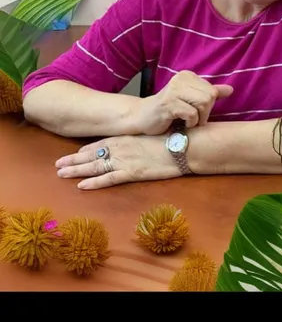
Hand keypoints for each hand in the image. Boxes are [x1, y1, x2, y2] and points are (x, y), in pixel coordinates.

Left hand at [55, 134, 179, 189]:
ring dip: (76, 170)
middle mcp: (122, 147)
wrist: (185, 146)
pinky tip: (81, 185)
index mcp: (127, 137)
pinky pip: (108, 179)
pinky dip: (94, 182)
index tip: (74, 153)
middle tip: (57, 164)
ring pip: (95, 166)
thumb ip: (141, 139)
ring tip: (61, 174)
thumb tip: (138, 142)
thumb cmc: (174, 139)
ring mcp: (126, 160)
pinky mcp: (133, 173)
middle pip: (92, 155)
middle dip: (74, 159)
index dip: (86, 149)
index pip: (101, 144)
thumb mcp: (154, 135)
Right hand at [135, 71, 233, 134]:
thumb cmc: (168, 110)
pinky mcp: (168, 104)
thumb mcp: (191, 100)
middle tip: (193, 118)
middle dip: (205, 113)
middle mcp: (180, 79)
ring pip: (203, 104)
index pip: (212, 90)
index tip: (196, 111)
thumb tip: (230, 89)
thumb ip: (210, 93)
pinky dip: (189, 123)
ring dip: (198, 118)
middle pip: (210, 97)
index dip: (208, 106)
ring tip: (186, 120)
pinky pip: (191, 114)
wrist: (142, 117)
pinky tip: (180, 123)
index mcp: (187, 76)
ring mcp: (173, 90)